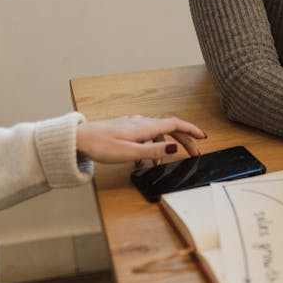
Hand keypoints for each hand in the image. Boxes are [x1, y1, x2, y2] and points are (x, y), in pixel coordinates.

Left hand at [76, 115, 206, 162]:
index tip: (203, 137)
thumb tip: (174, 147)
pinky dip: (153, 145)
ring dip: (167, 144)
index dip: (191, 130)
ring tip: (167, 159)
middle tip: (194, 152)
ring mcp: (134, 125)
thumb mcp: (130, 152)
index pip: (176, 124)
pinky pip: (146, 135)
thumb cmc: (102, 145)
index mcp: (145, 126)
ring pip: (158, 132)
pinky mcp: (127, 129)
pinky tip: (146, 157)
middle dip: (184, 139)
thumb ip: (154, 149)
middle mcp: (142, 122)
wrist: (80, 139)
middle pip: (170, 127)